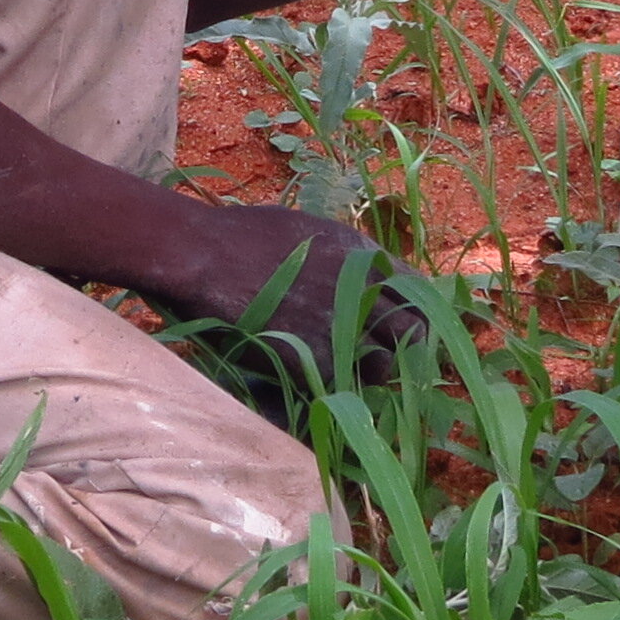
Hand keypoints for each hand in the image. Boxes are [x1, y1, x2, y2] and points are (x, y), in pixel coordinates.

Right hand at [170, 204, 427, 380]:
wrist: (203, 254)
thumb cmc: (242, 235)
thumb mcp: (306, 230)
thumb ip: (339, 255)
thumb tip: (350, 272)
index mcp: (360, 255)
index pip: (417, 290)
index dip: (413, 311)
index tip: (401, 324)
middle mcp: (360, 290)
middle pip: (413, 332)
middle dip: (404, 347)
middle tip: (383, 355)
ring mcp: (337, 326)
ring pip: (385, 365)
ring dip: (372, 372)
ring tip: (350, 373)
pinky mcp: (310, 358)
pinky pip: (343, 384)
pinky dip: (335, 389)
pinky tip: (318, 381)